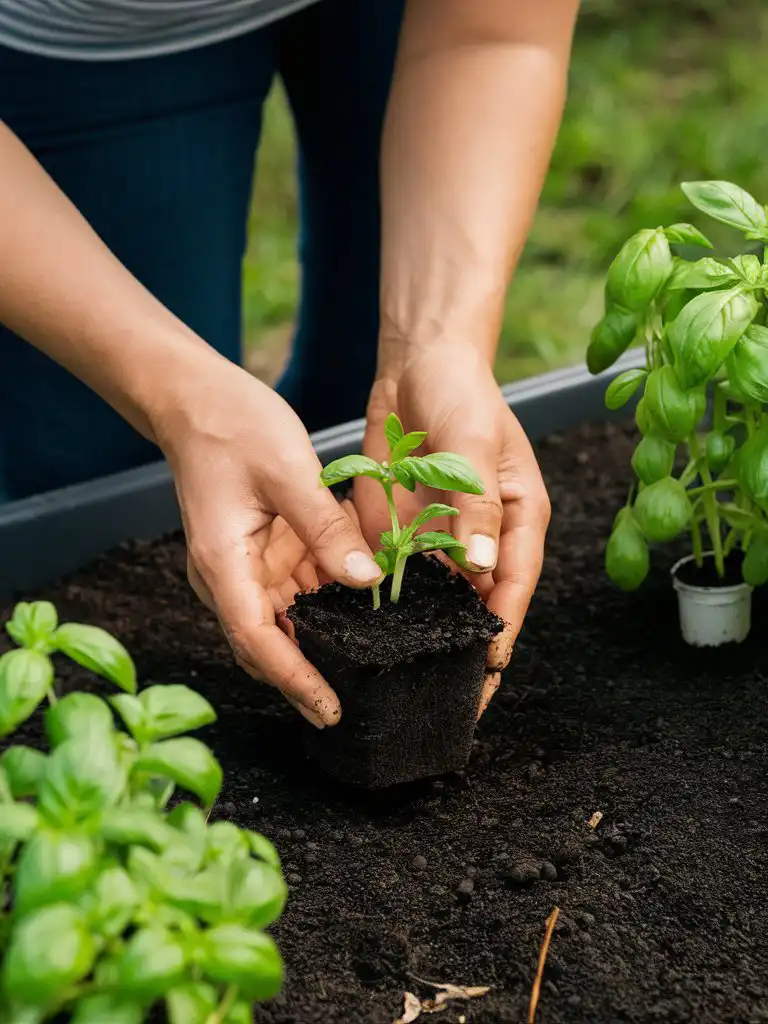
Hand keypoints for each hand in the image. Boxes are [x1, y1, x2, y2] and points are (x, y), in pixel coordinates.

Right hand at [152, 355, 381, 728]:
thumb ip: (327, 528)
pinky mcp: (260, 550)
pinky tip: (362, 605)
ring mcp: (243, 564)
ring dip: (323, 635)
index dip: (294, 679)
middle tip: (358, 701)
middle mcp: (228, 574)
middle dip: (309, 673)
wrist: (197, 398)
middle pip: (269, 640)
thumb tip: (367, 581)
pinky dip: (325, 599)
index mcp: (223, 563)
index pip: (257, 638)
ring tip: (372, 659)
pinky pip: (295, 587)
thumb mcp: (289, 471)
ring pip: (286, 618)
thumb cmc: (232, 425)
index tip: (329, 709)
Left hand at [356, 344, 549, 716]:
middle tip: (438, 695)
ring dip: (419, 630)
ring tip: (397, 674)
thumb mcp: (476, 444)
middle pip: (477, 605)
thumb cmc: (464, 394)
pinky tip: (363, 628)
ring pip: (435, 598)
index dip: (501, 634)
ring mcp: (442, 536)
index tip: (484, 675)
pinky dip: (384, 599)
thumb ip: (478, 504)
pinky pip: (397, 573)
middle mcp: (482, 537)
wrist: (418, 363)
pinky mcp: (406, 529)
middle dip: (460, 648)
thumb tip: (481, 566)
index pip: (513, 588)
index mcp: (518, 520)